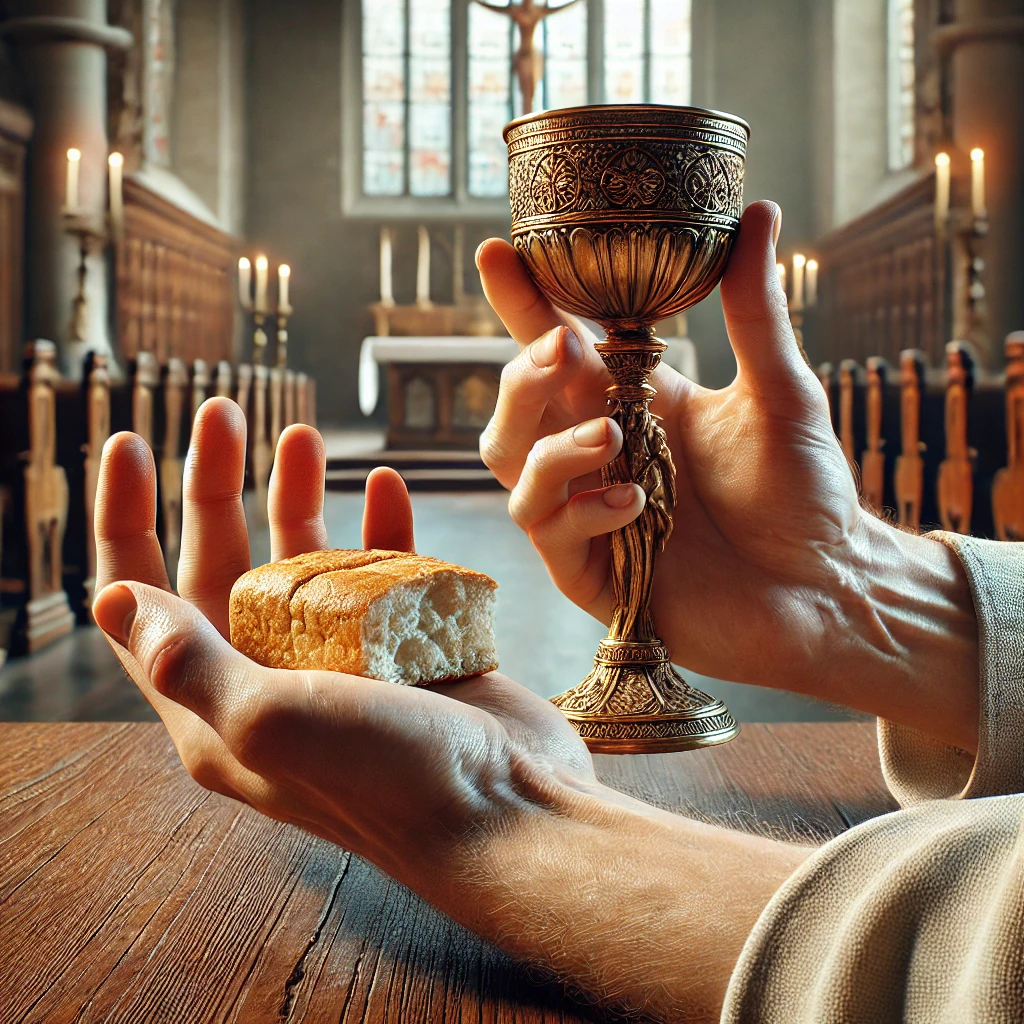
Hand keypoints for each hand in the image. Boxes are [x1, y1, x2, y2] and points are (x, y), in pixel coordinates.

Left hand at [93, 396, 592, 839]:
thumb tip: (116, 599)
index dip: (124, 523)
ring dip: (299, 497)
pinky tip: (387, 486)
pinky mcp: (407, 647)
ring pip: (304, 562)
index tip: (130, 445)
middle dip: (215, 485)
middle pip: (223, 565)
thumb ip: (190, 662)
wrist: (510, 809)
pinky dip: (382, 528)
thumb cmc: (390, 778)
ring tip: (303, 436)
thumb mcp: (274, 720)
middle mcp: (272, 681)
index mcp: (219, 707)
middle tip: (225, 413)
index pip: (144, 606)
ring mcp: (342, 662)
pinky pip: (383, 574)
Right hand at [477, 201, 978, 750]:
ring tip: (614, 437)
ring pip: (513, 471)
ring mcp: (590, 516)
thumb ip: (756, 312)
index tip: (499, 254)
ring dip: (550, 448)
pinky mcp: (595, 574)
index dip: (522, 305)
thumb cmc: (803, 494)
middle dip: (519, 374)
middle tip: (561, 349)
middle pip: (512, 411)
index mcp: (631, 405)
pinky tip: (635, 502)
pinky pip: (551, 536)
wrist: (827, 588)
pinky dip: (582, 512)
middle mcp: (598, 456)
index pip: (557, 350)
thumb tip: (758, 213)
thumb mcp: (781, 392)